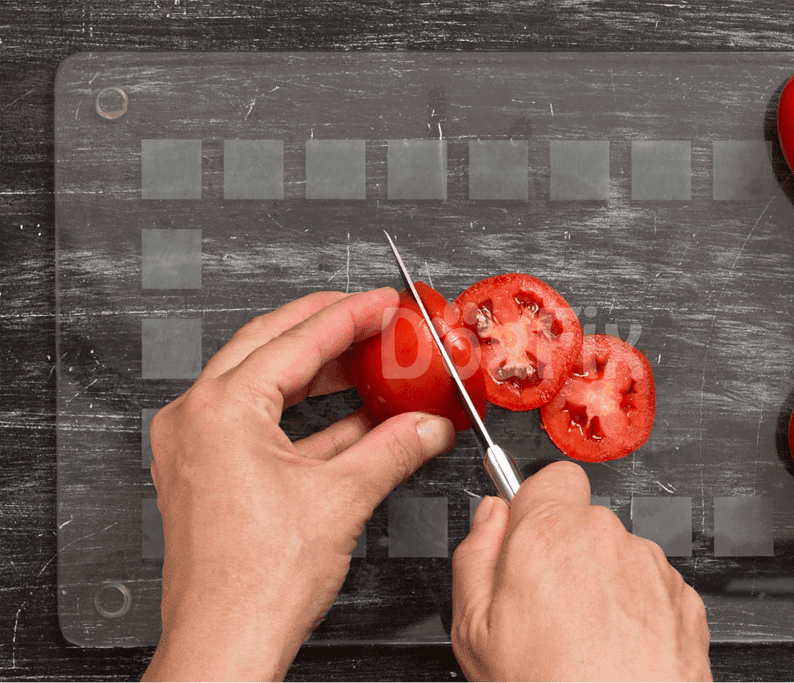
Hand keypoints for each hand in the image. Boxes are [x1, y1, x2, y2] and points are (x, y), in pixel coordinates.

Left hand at [142, 288, 454, 682]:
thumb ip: (394, 449)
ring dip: (318, 373)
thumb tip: (427, 426)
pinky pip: (259, 422)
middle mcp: (197, 419)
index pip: (297, 340)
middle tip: (370, 317)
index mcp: (222, 410)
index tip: (382, 303)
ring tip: (367, 363)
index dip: (349, 316)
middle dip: (326, 328)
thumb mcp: (343, 498)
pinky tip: (351, 418)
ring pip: (262, 382)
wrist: (225, 642)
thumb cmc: (256, 583)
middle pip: (269, 346)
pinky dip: (305, 417)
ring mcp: (196, 445)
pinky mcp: (206, 471)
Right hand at [451, 461, 712, 682]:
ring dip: (603, 584)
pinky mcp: (683, 599)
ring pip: (618, 556)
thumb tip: (488, 518)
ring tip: (583, 641)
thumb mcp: (474, 627)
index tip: (525, 537)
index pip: (550, 477)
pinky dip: (637, 612)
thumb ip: (475, 554)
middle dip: (565, 553)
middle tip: (546, 609)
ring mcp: (650, 568)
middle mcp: (607, 539)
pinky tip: (615, 651)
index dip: (534, 507)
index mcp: (550, 532)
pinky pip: (651, 589)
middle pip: (583, 522)